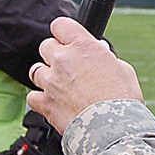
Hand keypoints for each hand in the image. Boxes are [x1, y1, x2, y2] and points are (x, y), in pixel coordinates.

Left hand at [26, 16, 142, 134]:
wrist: (112, 128)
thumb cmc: (123, 99)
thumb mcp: (122, 69)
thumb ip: (106, 57)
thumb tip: (100, 52)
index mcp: (83, 46)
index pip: (60, 25)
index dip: (64, 32)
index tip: (68, 39)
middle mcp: (63, 60)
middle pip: (46, 46)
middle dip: (55, 54)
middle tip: (69, 66)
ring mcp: (51, 82)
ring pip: (36, 70)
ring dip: (46, 75)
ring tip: (60, 85)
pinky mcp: (45, 103)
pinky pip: (32, 96)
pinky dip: (40, 98)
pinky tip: (53, 102)